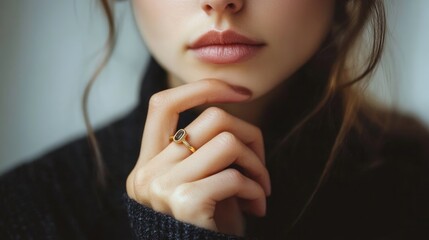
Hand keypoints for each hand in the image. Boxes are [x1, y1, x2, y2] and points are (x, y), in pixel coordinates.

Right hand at [126, 79, 270, 235]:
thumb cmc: (207, 224)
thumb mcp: (198, 182)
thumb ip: (202, 149)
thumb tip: (230, 106)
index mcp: (147, 163)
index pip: (163, 104)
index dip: (202, 88)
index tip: (240, 90)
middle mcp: (147, 173)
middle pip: (211, 119)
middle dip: (250, 134)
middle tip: (260, 163)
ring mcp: (161, 188)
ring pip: (228, 143)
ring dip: (257, 165)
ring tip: (260, 188)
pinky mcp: (184, 203)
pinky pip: (235, 176)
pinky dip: (256, 189)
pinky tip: (256, 207)